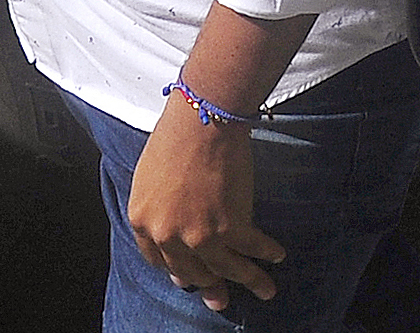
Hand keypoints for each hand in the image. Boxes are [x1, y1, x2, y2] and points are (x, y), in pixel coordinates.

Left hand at [127, 97, 285, 312]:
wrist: (203, 119)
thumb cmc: (175, 136)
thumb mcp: (150, 177)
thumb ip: (158, 208)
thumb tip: (176, 228)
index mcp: (142, 222)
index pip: (159, 260)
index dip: (178, 271)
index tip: (191, 279)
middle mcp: (168, 236)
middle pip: (192, 271)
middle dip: (211, 287)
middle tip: (221, 299)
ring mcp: (199, 236)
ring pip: (226, 268)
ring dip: (249, 280)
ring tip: (265, 289)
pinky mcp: (230, 226)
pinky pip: (252, 247)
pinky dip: (267, 253)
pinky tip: (276, 255)